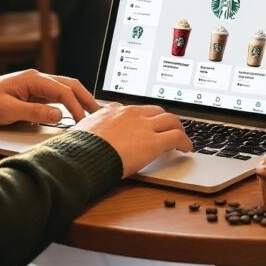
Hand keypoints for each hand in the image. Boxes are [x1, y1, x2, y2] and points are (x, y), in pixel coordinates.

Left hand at [0, 70, 99, 125]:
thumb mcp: (9, 110)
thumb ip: (34, 112)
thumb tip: (58, 115)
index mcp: (34, 79)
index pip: (63, 91)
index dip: (76, 107)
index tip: (83, 122)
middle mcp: (38, 79)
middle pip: (70, 85)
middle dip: (86, 98)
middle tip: (100, 113)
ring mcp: (37, 85)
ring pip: (66, 89)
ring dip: (80, 99)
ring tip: (92, 112)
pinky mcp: (34, 93)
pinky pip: (57, 96)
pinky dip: (70, 102)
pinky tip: (75, 111)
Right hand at [74, 102, 192, 177]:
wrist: (83, 155)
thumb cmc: (79, 148)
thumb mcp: (83, 129)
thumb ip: (92, 125)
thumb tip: (88, 126)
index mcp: (114, 111)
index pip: (136, 110)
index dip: (145, 117)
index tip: (148, 124)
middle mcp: (131, 114)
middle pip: (156, 111)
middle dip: (164, 119)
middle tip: (169, 128)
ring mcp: (143, 126)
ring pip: (170, 120)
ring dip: (178, 128)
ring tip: (182, 137)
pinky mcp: (153, 142)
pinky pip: (176, 137)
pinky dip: (185, 141)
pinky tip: (187, 148)